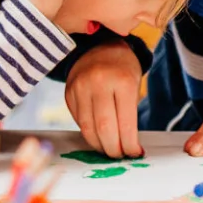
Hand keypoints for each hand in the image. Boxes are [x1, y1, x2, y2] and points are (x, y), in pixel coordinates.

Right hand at [65, 41, 142, 157]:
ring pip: (88, 128)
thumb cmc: (123, 69)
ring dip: (99, 145)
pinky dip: (89, 133)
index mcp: (122, 81)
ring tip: (108, 150)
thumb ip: (129, 114)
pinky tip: (97, 136)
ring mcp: (81, 87)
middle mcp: (99, 83)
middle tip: (120, 156)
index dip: (130, 144)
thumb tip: (129, 148)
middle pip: (104, 128)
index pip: (126, 122)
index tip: (134, 154)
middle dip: (113, 149)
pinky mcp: (68, 92)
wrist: (100, 47)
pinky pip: (78, 121)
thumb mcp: (134, 85)